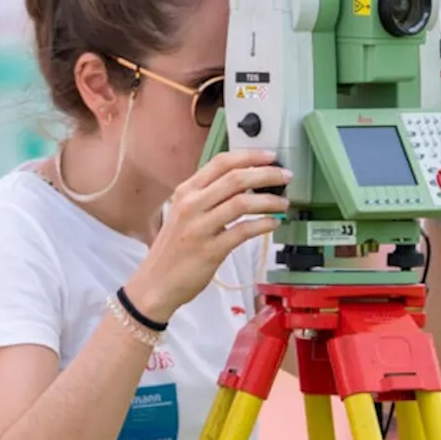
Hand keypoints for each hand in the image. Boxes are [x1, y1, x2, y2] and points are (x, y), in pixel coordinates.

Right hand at [124, 150, 290, 320]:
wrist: (155, 283)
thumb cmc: (174, 248)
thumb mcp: (184, 213)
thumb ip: (208, 196)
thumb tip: (245, 182)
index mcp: (186, 191)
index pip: (221, 162)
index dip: (250, 156)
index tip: (271, 156)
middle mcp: (191, 205)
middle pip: (236, 178)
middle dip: (267, 174)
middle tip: (285, 177)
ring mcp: (200, 227)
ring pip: (242, 202)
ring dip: (269, 200)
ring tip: (282, 203)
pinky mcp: (210, 250)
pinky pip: (243, 231)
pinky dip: (263, 224)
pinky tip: (273, 223)